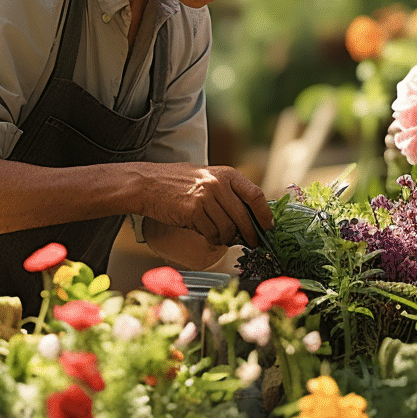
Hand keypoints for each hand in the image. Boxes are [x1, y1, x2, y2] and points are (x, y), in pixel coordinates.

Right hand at [136, 164, 272, 247]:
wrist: (149, 185)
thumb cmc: (179, 184)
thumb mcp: (208, 178)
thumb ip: (228, 193)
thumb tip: (251, 217)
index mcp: (227, 174)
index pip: (255, 195)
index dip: (265, 214)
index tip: (268, 227)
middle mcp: (218, 184)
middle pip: (244, 216)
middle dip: (250, 234)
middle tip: (252, 243)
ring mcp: (205, 197)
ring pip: (228, 228)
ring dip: (228, 239)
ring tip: (224, 238)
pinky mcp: (193, 211)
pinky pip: (212, 233)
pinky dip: (213, 239)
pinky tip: (208, 235)